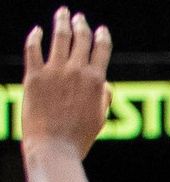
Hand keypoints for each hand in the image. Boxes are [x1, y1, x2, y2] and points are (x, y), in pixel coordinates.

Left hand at [21, 10, 110, 158]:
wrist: (54, 147)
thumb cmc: (79, 138)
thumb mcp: (100, 119)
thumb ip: (103, 97)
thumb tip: (104, 84)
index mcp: (96, 81)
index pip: (101, 50)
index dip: (102, 37)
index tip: (101, 30)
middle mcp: (76, 71)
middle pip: (81, 39)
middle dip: (81, 25)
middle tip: (79, 18)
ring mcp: (54, 72)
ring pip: (59, 38)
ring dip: (62, 23)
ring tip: (62, 14)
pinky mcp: (34, 76)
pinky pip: (33, 50)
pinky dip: (35, 37)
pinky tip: (37, 30)